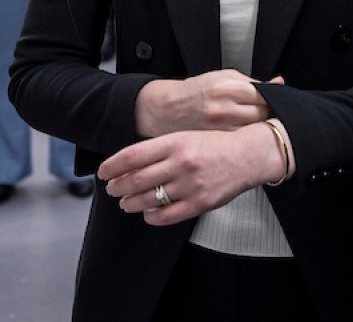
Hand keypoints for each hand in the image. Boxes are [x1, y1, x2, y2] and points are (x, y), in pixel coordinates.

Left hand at [100, 124, 284, 225]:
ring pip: (148, 199)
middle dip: (118, 187)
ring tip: (126, 203)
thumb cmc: (217, 144)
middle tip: (112, 189)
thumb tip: (129, 163)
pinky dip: (152, 217)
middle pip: (136, 179)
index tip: (104, 172)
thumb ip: (159, 149)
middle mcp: (182, 163)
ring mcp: (191, 184)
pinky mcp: (200, 203)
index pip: (132, 156)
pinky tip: (148, 213)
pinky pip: (167, 215)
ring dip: (131, 203)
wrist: (249, 155)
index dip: (112, 166)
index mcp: (176, 142)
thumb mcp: (186, 136)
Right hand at [134, 70, 277, 137]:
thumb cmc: (196, 91)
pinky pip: (242, 144)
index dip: (275, 100)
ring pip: (254, 132)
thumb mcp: (224, 77)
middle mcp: (225, 109)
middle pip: (263, 116)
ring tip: (257, 127)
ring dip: (260, 130)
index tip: (276, 102)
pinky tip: (246, 138)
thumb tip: (279, 82)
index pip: (266, 96)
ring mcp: (220, 129)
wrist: (167, 110)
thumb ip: (253, 82)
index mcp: (228, 88)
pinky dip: (247, 141)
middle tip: (269, 116)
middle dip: (269, 116)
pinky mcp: (216, 144)